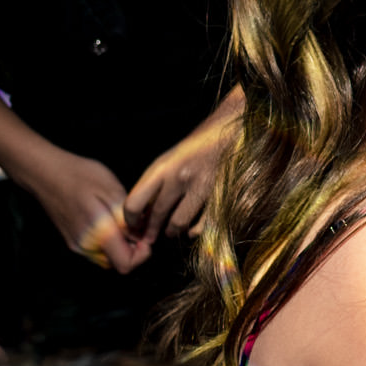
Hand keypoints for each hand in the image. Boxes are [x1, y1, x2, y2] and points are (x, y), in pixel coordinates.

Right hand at [16, 147, 146, 272]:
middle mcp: (85, 246)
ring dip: (121, 246)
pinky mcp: (71, 239)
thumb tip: (142, 236)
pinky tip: (111, 221)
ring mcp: (76, 244)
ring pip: (108, 258)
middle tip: (137, 226)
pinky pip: (97, 250)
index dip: (142, 254)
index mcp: (97, 234)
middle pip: (117, 263)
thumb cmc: (80, 176)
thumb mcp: (112, 190)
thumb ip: (128, 217)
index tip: (145, 236)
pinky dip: (109, 242)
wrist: (45, 172)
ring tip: (124, 222)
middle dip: (133, 249)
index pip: (126, 264)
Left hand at [122, 94, 237, 242]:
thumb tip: (143, 209)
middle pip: (156, 215)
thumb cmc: (200, 144)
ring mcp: (202, 188)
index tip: (133, 225)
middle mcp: (179, 178)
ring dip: (172, 232)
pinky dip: (195, 231)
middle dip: (151, 230)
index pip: (134, 202)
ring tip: (171, 232)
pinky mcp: (221, 195)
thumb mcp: (172, 158)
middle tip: (149, 237)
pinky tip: (192, 230)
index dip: (131, 219)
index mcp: (163, 167)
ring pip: (178, 223)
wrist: (234, 128)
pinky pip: (204, 225)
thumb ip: (157, 181)